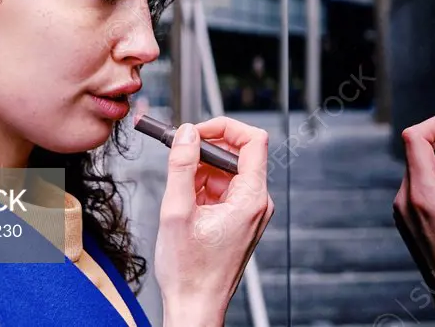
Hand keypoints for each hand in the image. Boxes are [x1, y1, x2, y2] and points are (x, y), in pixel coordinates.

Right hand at [154, 117, 274, 326]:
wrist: (195, 306)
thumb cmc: (190, 272)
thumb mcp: (177, 212)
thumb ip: (181, 166)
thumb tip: (187, 134)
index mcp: (252, 198)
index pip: (253, 140)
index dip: (225, 127)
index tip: (198, 130)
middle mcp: (257, 203)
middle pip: (239, 154)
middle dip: (206, 150)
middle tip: (179, 153)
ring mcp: (249, 212)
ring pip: (228, 172)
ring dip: (201, 171)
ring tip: (178, 190)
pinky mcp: (239, 219)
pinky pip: (224, 189)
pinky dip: (203, 188)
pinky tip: (186, 203)